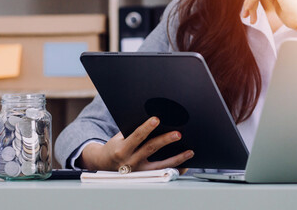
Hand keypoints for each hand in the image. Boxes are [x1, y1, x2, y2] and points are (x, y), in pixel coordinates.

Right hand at [77, 117, 194, 170]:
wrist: (106, 164)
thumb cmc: (116, 147)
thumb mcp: (119, 138)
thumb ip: (134, 132)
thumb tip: (156, 121)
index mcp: (122, 149)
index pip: (137, 136)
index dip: (146, 127)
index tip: (157, 119)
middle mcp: (131, 161)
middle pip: (150, 148)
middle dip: (165, 140)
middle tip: (178, 134)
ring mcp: (139, 171)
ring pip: (160, 165)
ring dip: (176, 158)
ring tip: (189, 152)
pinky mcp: (146, 177)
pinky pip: (163, 174)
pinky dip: (175, 170)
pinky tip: (185, 165)